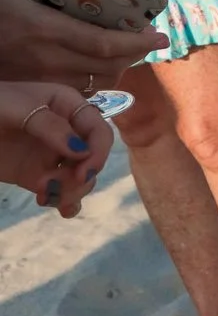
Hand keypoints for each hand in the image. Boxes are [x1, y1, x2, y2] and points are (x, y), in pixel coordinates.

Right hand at [0, 0, 165, 86]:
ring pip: (93, 83)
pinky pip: (73, 90)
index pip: (104, 44)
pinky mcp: (29, 86)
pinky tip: (98, 64)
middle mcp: (45, 59)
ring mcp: (36, 77)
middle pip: (107, 68)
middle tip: (151, 40)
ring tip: (130, 50)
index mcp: (43, 28)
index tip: (162, 34)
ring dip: (119, 69)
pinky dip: (94, 79)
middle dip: (135, 55)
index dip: (138, 42)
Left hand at [0, 82, 113, 212]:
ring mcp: (53, 155)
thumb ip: (50, 126)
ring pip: (80, 179)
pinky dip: (65, 202)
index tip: (82, 173)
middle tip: (54, 186)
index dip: (98, 153)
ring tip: (44, 195)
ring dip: (69, 192)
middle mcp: (68, 132)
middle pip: (93, 160)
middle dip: (80, 178)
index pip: (99, 131)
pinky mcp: (37, 174)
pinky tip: (59, 208)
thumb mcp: (19, 107)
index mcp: (69, 107)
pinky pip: (61, 191)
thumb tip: (81, 152)